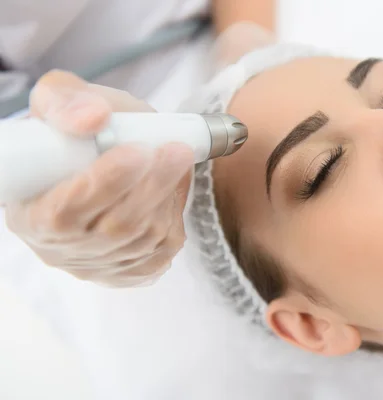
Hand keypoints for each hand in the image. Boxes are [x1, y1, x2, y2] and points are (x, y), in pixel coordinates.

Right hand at [4, 70, 193, 286]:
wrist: (111, 152)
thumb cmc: (82, 131)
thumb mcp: (61, 100)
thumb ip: (65, 101)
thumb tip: (92, 117)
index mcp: (31, 213)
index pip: (63, 214)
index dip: (104, 183)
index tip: (137, 150)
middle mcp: (61, 248)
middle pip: (115, 229)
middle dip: (153, 185)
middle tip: (177, 150)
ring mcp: (99, 264)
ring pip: (145, 239)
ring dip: (168, 196)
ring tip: (176, 158)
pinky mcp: (131, 270)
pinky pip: (163, 250)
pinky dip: (174, 215)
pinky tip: (171, 188)